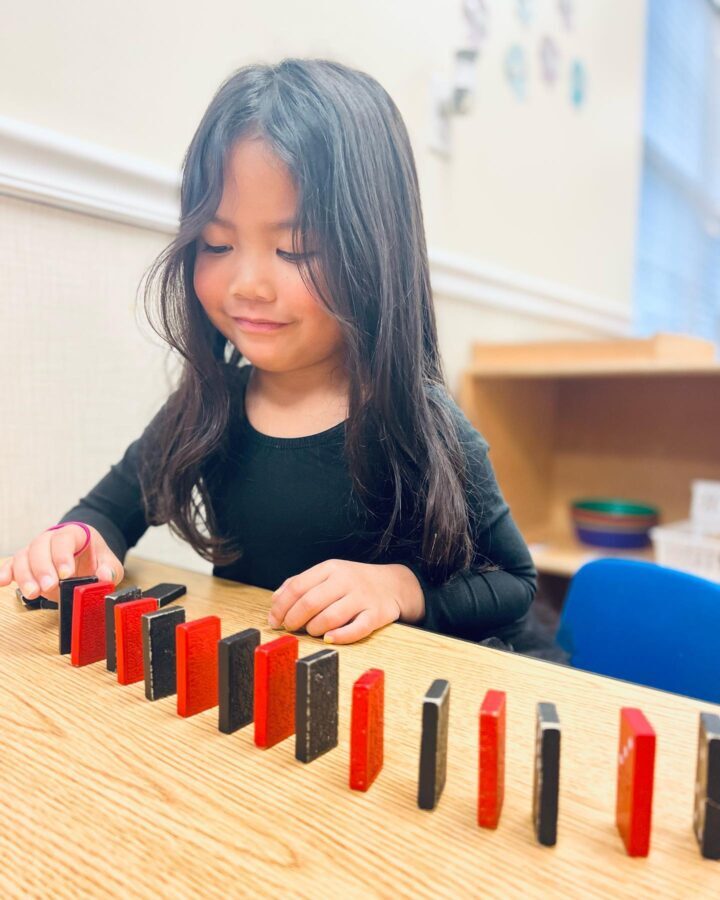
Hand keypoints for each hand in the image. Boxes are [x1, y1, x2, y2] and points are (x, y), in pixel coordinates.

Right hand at [0, 523, 122, 604]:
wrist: (85, 555)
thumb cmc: (95, 558)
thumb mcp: (109, 563)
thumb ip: (109, 570)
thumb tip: (104, 576)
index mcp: (75, 534)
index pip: (65, 539)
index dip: (63, 555)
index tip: (66, 574)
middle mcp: (52, 538)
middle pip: (40, 546)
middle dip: (43, 568)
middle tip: (48, 586)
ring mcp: (37, 550)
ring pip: (24, 556)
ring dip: (25, 575)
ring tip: (32, 593)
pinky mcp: (26, 563)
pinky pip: (12, 564)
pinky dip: (5, 571)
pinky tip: (3, 582)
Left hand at [267, 559, 424, 644]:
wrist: (393, 584)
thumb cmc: (353, 582)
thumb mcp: (327, 575)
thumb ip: (299, 584)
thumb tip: (274, 602)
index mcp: (330, 568)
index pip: (297, 587)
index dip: (281, 606)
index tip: (274, 621)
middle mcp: (345, 580)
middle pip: (310, 602)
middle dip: (294, 620)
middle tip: (290, 628)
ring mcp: (362, 597)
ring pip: (330, 617)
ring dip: (314, 629)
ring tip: (312, 631)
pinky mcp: (376, 615)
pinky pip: (357, 628)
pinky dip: (340, 637)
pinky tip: (329, 639)